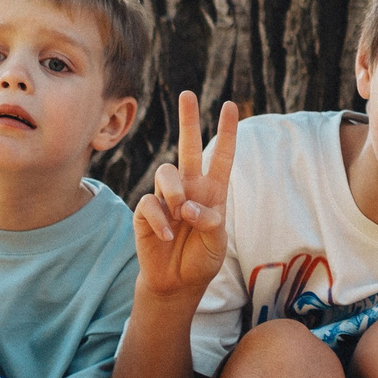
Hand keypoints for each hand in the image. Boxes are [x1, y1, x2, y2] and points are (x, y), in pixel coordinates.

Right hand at [134, 91, 237, 300]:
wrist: (177, 283)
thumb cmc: (201, 259)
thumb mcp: (217, 244)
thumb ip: (210, 222)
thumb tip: (189, 206)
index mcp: (213, 191)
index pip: (222, 156)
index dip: (227, 132)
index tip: (231, 106)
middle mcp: (190, 187)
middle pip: (189, 146)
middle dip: (188, 120)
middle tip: (188, 94)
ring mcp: (167, 198)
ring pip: (167, 172)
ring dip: (175, 192)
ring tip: (181, 214)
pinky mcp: (146, 212)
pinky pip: (150, 203)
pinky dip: (160, 219)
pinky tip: (166, 236)